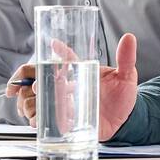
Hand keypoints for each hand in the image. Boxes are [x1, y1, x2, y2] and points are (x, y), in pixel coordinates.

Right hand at [6, 33, 139, 140]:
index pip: (66, 58)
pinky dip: (35, 119)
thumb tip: (129, 38)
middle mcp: (69, 85)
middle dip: (29, 81)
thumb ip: (126, 58)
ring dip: (30, 102)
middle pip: (40, 78)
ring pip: (35, 98)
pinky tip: (37, 120)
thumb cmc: (123, 96)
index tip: (53, 44)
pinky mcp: (64, 119)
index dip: (58, 50)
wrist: (125, 122)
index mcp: (81, 71)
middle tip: (32, 87)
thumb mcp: (126, 76)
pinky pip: (42, 118)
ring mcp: (65, 102)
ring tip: (36, 106)